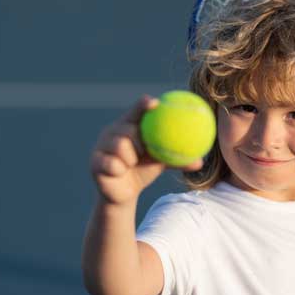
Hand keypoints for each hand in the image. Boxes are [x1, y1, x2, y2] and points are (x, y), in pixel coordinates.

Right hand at [89, 96, 203, 204]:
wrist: (125, 192)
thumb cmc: (144, 169)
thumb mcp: (162, 162)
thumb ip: (178, 159)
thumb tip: (200, 162)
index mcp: (130, 126)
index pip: (137, 112)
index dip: (144, 104)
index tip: (155, 102)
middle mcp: (113, 132)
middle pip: (127, 129)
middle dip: (138, 141)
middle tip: (143, 151)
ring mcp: (101, 146)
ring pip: (118, 146)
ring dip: (129, 158)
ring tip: (131, 163)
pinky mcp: (94, 161)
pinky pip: (109, 163)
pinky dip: (118, 169)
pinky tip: (119, 172)